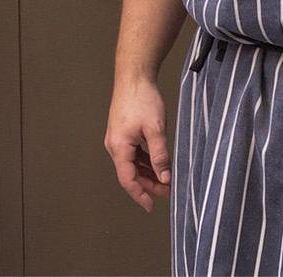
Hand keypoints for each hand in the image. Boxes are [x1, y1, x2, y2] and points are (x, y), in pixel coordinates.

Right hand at [105, 75, 173, 211]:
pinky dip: (145, 162)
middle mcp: (114, 145)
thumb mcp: (156, 129)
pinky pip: (133, 154)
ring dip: (148, 173)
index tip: (151, 207)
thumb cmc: (142, 99)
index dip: (140, 195)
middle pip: (130, 173)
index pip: (128, 179)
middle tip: (167, 192)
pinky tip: (158, 164)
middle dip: (148, 185)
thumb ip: (160, 156)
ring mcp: (118, 138)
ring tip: (166, 180)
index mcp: (119, 146)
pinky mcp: (123, 132)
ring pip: (132, 164)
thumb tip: (165, 177)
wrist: (134, 76)